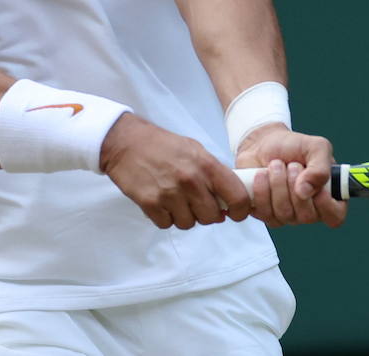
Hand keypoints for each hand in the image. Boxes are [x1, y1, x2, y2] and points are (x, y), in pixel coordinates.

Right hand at [100, 113, 250, 228]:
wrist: (127, 143)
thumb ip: (214, 173)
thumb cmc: (164, 146)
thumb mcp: (195, 150)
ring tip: (176, 200)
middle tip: (197, 203)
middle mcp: (191, 181)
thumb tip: (228, 201)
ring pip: (188, 224)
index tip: (235, 213)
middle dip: (206, 214)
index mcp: (206, 165)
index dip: (241, 210)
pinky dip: (165, 218)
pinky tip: (161, 202)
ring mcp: (170, 194)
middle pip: (212, 217)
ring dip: (184, 216)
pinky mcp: (150, 204)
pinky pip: (167, 224)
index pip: (237, 197)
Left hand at [235, 123, 346, 228]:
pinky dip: (261, 188)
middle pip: (307, 216)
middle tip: (292, 165)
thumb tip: (306, 191)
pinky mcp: (266, 215)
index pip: (335, 216)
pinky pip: (264, 212)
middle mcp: (309, 210)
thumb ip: (321, 167)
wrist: (262, 144)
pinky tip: (261, 175)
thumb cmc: (292, 146)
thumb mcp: (315, 147)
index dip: (326, 205)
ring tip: (275, 165)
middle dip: (295, 184)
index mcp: (328, 195)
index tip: (317, 187)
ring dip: (277, 183)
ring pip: (284, 213)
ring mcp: (287, 215)